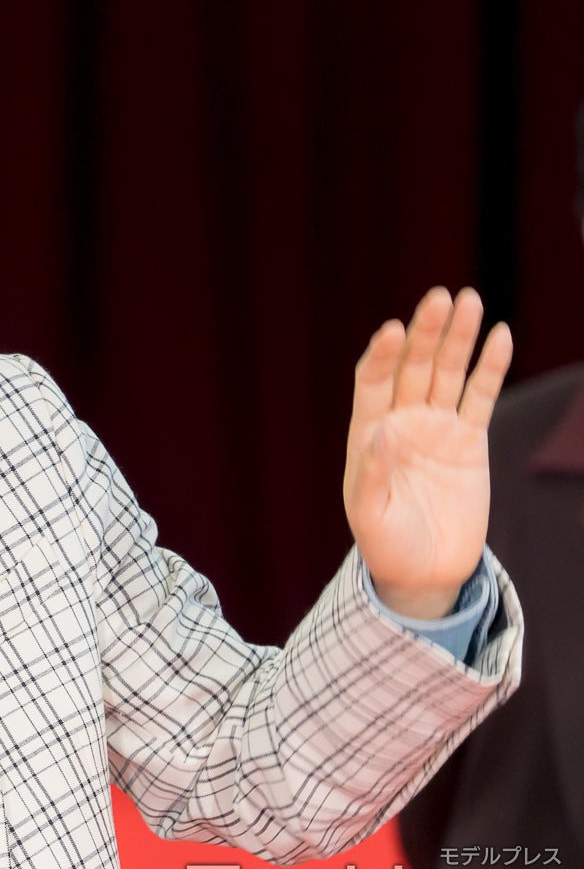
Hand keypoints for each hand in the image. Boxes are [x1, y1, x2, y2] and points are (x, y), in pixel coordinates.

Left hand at [343, 287, 512, 618]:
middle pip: (414, 366)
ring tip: (469, 300)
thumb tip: (380, 432)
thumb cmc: (386, 543)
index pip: (374, 381)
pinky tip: (500, 336)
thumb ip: (373, 472)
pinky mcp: (471, 440)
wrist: (424, 572)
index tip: (393, 330)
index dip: (383, 355)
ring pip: (449, 373)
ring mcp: (437, 427)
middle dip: (426, 332)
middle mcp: (401, 421)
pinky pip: (482, 397)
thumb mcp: (370, 513)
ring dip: (458, 338)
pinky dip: (491, 368)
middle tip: (441, 296)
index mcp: (368, 432)